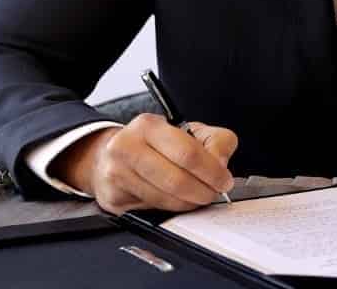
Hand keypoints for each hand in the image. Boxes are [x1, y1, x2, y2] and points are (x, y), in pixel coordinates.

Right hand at [52, 114, 237, 214]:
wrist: (111, 155)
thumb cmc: (154, 143)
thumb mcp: (189, 131)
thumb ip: (216, 141)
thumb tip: (221, 165)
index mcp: (148, 126)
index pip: (188, 153)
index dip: (212, 171)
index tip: (224, 180)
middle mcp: (126, 148)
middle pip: (177, 181)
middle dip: (204, 191)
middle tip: (214, 192)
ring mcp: (116, 175)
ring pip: (166, 199)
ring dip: (190, 202)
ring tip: (198, 196)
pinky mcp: (114, 199)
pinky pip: (153, 210)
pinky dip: (172, 208)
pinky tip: (177, 199)